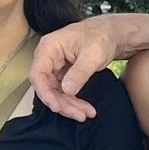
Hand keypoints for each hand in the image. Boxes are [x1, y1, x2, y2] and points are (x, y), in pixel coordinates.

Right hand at [32, 14, 148, 120]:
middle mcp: (48, 56)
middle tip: (79, 115)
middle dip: (62, 103)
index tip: (58, 107)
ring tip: (86, 114)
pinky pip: (63, 90)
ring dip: (69, 105)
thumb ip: (79, 73)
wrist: (111, 34)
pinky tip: (85, 109)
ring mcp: (55, 65)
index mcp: (49, 47)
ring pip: (55, 91)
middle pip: (46, 86)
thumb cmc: (102, 37)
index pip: (38, 74)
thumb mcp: (93, 56)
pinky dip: (73, 101)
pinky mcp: (63, 72)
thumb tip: (66, 91)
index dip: (45, 93)